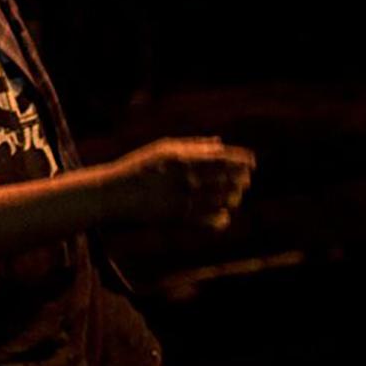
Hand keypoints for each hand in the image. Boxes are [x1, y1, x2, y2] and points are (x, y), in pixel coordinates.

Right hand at [109, 137, 255, 230]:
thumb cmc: (138, 168)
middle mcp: (186, 180)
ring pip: (223, 201)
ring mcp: (184, 201)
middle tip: (245, 180)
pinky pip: (211, 222)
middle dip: (241, 180)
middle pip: (227, 180)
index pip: (224, 159)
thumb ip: (193, 146)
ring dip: (234, 198)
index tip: (252, 163)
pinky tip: (223, 215)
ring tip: (235, 196)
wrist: (113, 195)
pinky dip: (222, 218)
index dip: (242, 161)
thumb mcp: (163, 149)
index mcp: (183, 160)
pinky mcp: (180, 221)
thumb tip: (220, 143)